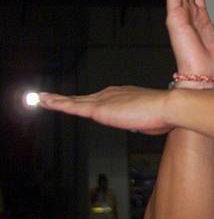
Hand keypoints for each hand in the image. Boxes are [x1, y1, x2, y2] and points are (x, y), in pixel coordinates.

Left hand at [37, 86, 172, 134]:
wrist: (168, 107)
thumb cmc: (164, 115)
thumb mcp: (150, 120)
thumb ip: (141, 121)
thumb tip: (140, 125)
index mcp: (124, 95)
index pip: (102, 99)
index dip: (89, 101)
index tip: (81, 103)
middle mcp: (111, 94)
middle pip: (84, 98)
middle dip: (68, 99)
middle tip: (51, 98)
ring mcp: (104, 100)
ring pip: (74, 101)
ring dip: (57, 100)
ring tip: (42, 99)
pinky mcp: (98, 109)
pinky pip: (72, 106)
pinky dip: (57, 104)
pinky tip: (45, 102)